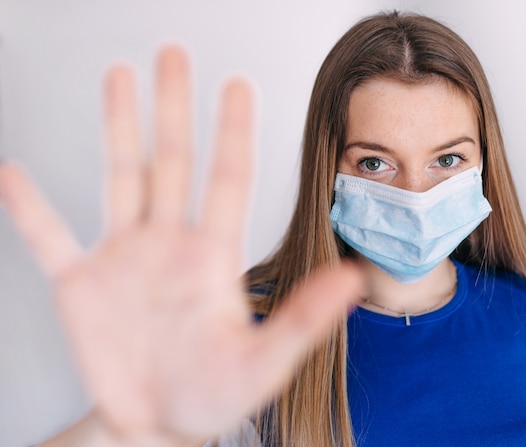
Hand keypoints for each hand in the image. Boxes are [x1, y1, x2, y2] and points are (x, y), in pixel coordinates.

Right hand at [0, 46, 361, 444]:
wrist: (159, 426)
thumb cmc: (214, 397)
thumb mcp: (265, 362)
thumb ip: (304, 318)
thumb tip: (352, 278)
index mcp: (213, 257)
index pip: (228, 178)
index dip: (232, 130)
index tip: (236, 84)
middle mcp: (169, 244)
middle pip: (171, 160)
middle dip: (172, 106)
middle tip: (172, 54)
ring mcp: (123, 259)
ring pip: (120, 177)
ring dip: (117, 127)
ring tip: (117, 77)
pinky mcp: (79, 285)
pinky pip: (48, 238)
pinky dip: (29, 208)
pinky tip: (12, 174)